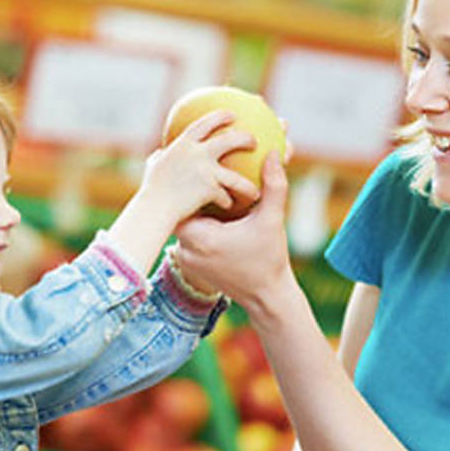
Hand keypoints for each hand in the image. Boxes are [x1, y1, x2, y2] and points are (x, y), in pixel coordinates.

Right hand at [140, 110, 259, 226]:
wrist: (152, 208)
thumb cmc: (151, 191)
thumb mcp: (153, 169)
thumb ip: (160, 159)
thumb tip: (160, 154)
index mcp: (183, 144)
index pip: (204, 124)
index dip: (219, 117)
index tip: (231, 114)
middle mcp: (196, 154)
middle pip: (228, 141)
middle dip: (244, 138)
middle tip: (254, 141)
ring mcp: (204, 171)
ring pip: (235, 177)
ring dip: (248, 185)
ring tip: (257, 191)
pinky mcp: (208, 189)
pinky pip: (225, 196)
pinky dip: (228, 202)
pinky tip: (232, 208)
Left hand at [174, 152, 294, 311]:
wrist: (267, 297)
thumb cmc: (269, 259)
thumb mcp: (272, 220)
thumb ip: (273, 186)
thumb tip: (273, 153)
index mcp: (200, 237)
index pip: (177, 201)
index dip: (180, 181)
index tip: (187, 164)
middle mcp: (186, 250)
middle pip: (176, 211)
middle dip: (183, 192)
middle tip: (186, 169)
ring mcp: (186, 260)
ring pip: (180, 225)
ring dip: (188, 209)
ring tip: (190, 185)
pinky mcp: (190, 266)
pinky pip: (186, 238)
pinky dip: (194, 224)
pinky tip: (203, 209)